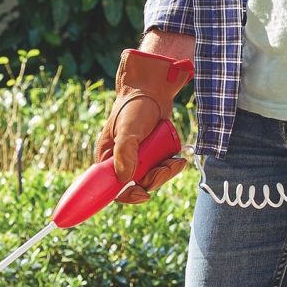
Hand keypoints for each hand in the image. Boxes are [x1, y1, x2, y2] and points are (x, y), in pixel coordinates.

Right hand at [100, 41, 192, 203]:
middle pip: (137, 186)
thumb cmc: (134, 107)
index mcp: (107, 159)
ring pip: (153, 180)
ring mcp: (140, 160)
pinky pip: (163, 171)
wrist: (153, 91)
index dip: (125, 196)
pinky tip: (178, 159)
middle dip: (153, 181)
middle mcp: (122, 162)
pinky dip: (172, 168)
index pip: (111, 188)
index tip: (141, 194)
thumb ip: (125, 153)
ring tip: (174, 161)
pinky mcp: (154, 155)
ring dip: (165, 174)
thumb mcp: (127, 129)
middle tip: (163, 168)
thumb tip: (127, 179)